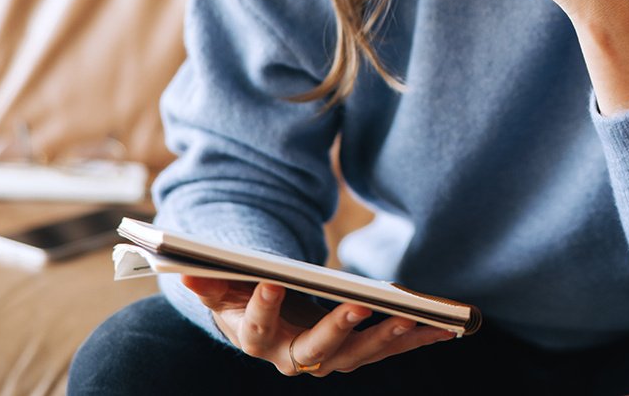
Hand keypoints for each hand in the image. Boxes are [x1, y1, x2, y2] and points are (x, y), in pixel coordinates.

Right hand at [182, 277, 453, 376]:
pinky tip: (444, 326)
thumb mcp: (224, 289)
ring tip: (409, 314)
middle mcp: (295, 358)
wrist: (271, 322)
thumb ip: (209, 282)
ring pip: (360, 354)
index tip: (269, 280)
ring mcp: (330, 359)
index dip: (260, 306)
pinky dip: (416, 338)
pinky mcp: (357, 353)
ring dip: (386, 336)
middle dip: (337, 328)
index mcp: (258, 341)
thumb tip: (183, 268)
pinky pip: (388, 348)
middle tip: (356, 305)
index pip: (255, 329)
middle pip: (317, 350)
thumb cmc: (246, 298)